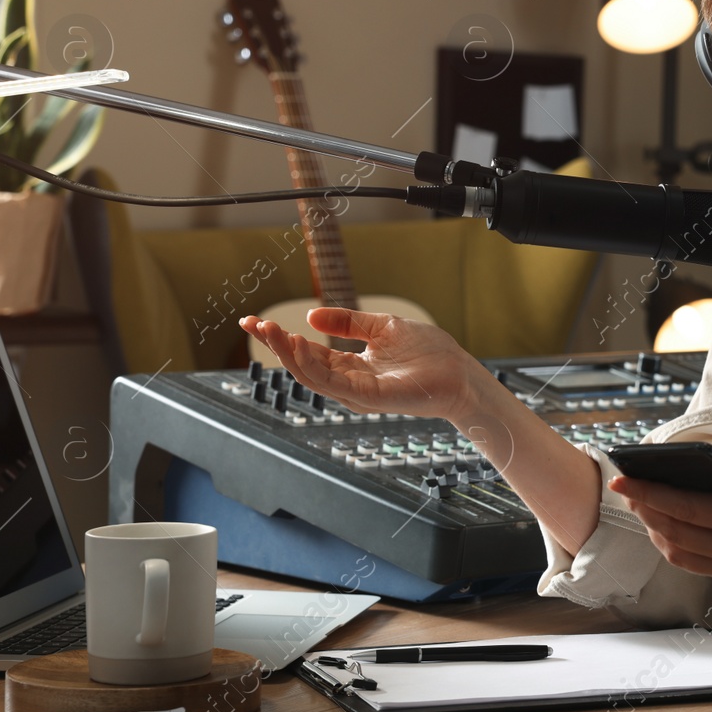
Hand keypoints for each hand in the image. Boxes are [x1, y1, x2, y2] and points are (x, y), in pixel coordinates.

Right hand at [239, 308, 485, 421]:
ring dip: (286, 352)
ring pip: (310, 374)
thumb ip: (349, 322)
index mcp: (351, 367)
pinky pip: (332, 381)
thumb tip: (312, 315)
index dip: (281, 337)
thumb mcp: (383, 328)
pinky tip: (298, 343)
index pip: (307, 353)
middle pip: (301, 364)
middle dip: (274, 344)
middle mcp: (348, 382)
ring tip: (268, 330)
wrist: (460, 375)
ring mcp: (357, 392)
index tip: (254, 320)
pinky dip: (311, 364)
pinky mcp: (369, 396)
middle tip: (250, 322)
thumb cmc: (430, 354)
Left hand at [608, 451, 711, 592]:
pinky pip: (701, 568)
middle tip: (627, 489)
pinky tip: (676, 529)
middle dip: (644, 511)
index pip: (685, 508)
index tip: (623, 480)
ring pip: (682, 557)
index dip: (648, 493)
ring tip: (646, 508)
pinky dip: (679, 548)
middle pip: (674, 534)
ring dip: (657, 533)